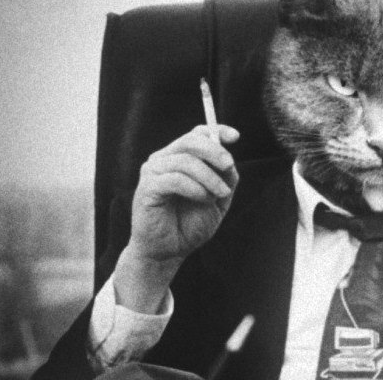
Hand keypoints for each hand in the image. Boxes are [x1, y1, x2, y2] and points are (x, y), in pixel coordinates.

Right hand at [129, 124, 239, 260]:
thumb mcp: (218, 199)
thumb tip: (229, 161)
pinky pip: (174, 179)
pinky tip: (203, 198)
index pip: (197, 133)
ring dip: (208, 177)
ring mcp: (153, 172)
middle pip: (190, 141)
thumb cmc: (190, 224)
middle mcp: (164, 159)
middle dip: (214, 151)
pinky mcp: (147, 188)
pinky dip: (194, 188)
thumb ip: (225, 178)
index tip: (235, 137)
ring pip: (185, 160)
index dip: (217, 131)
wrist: (169, 251)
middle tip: (229, 166)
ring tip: (218, 195)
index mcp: (181, 157)